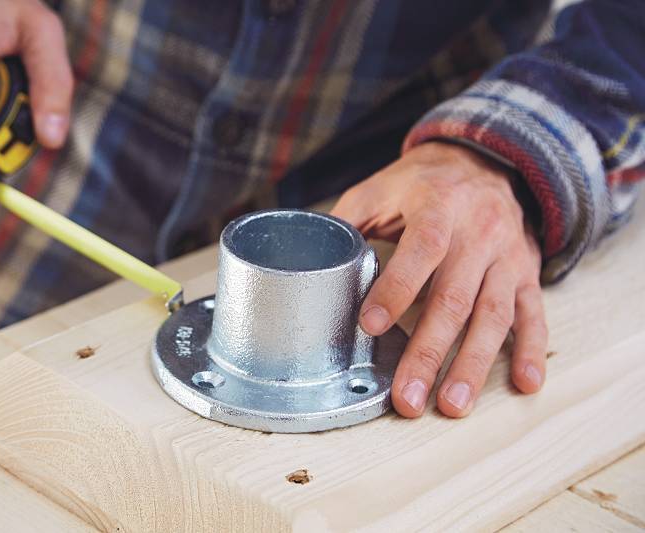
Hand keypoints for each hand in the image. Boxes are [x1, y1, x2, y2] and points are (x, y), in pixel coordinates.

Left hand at [331, 142, 546, 417]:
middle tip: (408, 398)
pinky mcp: (527, 273)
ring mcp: (507, 256)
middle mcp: (479, 232)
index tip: (371, 326)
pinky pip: (533, 313)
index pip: (420, 250)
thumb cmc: (421, 183)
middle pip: (454, 298)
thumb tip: (308, 260)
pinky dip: (531, 349)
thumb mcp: (380, 188)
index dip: (397, 288)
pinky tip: (525, 383)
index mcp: (437, 206)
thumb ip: (348, 223)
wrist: (485, 160)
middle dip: (429, 352)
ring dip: (473, 364)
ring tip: (453, 405)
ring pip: (493, 315)